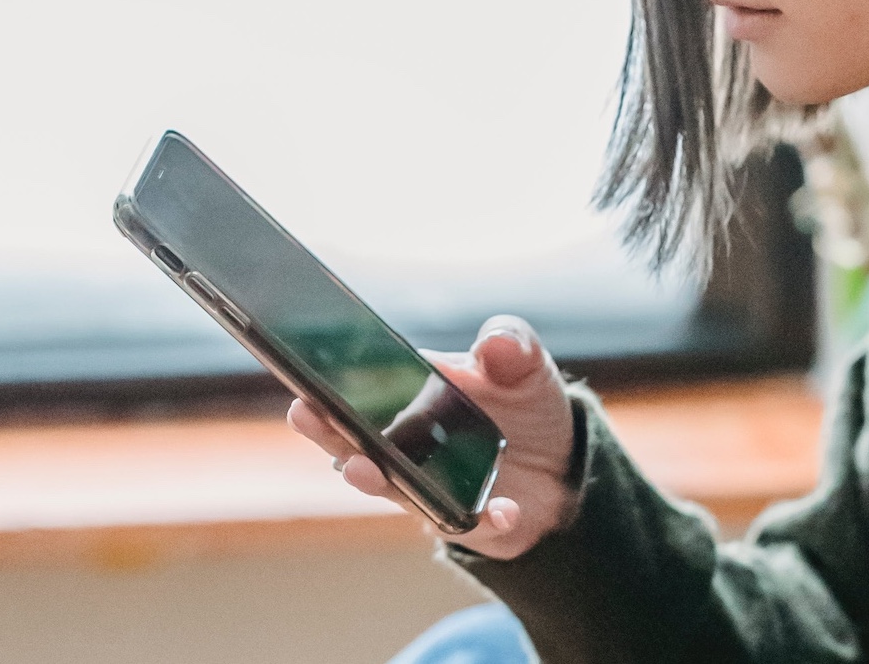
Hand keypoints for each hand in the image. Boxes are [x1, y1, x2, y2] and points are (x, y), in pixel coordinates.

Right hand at [287, 314, 579, 560]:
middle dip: (330, 431)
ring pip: (394, 489)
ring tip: (362, 468)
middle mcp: (409, 449)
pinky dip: (484, 520)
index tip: (308, 380)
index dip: (332, 388)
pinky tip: (502, 511)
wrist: (562, 460)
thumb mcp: (525, 364)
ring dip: (375, 480)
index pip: (363, 394)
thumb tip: (494, 343)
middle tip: (306, 415)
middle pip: (358, 443)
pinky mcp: (468, 522)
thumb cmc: (525, 404)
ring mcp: (431, 489)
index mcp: (414, 400)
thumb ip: (511, 345)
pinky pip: (470, 525)